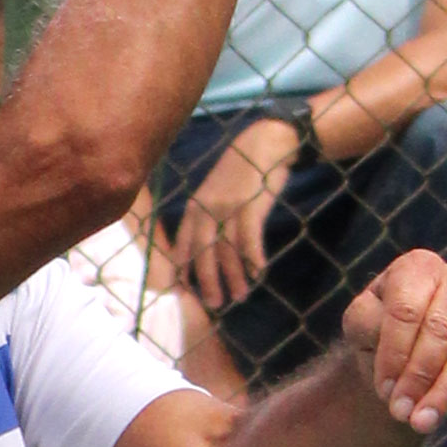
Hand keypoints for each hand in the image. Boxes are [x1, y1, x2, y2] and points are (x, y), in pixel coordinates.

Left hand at [171, 113, 303, 314]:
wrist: (264, 143)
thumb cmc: (242, 170)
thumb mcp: (215, 190)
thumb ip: (207, 214)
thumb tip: (207, 243)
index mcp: (195, 206)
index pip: (183, 243)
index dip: (183, 268)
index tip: (185, 289)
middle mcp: (207, 209)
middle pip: (203, 253)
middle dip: (208, 281)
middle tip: (216, 303)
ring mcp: (228, 207)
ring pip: (227, 251)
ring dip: (234, 276)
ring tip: (241, 295)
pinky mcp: (250, 205)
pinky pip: (249, 239)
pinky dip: (253, 258)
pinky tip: (258, 273)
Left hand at [342, 246, 446, 435]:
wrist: (406, 347)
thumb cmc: (381, 329)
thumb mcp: (361, 322)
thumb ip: (366, 323)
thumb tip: (389, 343)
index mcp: (419, 267)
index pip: (407, 309)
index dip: (394, 353)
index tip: (384, 390)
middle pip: (441, 330)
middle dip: (418, 377)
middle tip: (401, 413)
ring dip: (446, 391)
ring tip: (424, 421)